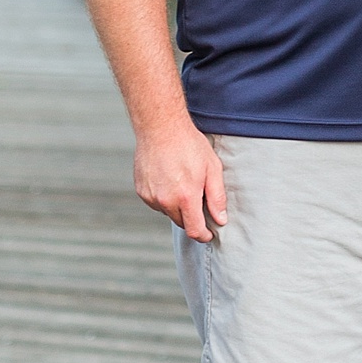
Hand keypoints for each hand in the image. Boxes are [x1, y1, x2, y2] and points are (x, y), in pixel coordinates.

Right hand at [134, 118, 227, 240]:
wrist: (161, 127)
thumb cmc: (189, 145)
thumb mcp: (212, 168)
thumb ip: (217, 197)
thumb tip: (220, 220)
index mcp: (185, 197)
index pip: (194, 230)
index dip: (204, 235)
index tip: (209, 233)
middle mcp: (165, 200)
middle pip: (181, 222)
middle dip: (192, 217)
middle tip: (199, 197)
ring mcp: (151, 196)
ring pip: (168, 212)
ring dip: (177, 206)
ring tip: (182, 182)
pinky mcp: (141, 191)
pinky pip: (156, 202)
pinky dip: (164, 197)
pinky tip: (169, 179)